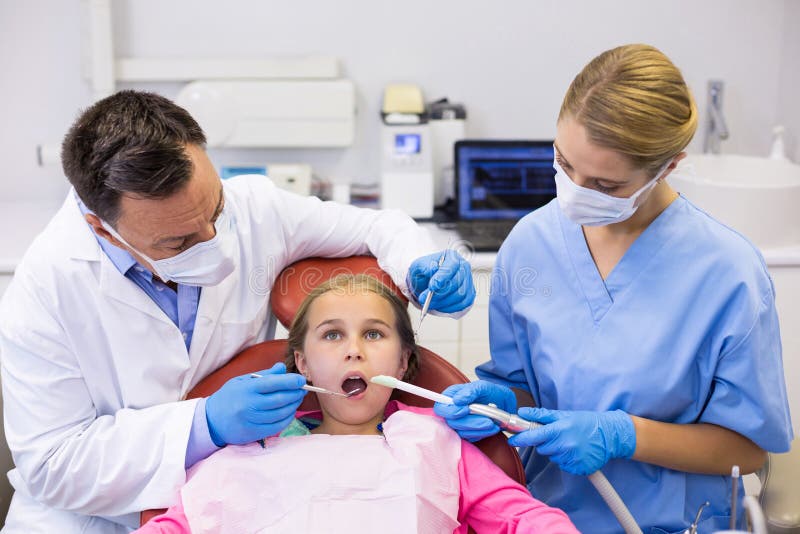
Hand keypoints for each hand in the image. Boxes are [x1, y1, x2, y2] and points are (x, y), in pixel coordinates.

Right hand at [205, 363, 306, 445]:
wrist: (210, 420)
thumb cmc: (229, 397)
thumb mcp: (242, 381)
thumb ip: (263, 375)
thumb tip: (282, 367)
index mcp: (246, 389)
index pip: (273, 383)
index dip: (290, 381)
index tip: (301, 380)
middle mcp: (249, 405)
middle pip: (279, 399)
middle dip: (295, 393)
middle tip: (302, 389)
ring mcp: (251, 420)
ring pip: (280, 414)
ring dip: (293, 406)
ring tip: (297, 399)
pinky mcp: (253, 433)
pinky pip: (276, 427)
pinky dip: (286, 419)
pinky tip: (289, 412)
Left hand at [408, 249, 474, 313]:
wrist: (426, 282)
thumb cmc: (423, 272)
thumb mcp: (418, 266)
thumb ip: (425, 267)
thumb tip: (433, 269)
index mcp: (452, 256)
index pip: (451, 266)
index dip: (442, 278)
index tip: (431, 287)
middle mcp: (463, 267)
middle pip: (457, 283)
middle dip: (440, 294)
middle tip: (424, 299)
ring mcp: (468, 281)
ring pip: (460, 295)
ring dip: (442, 302)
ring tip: (429, 303)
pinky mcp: (469, 294)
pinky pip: (463, 304)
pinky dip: (449, 308)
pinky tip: (439, 306)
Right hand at [433, 381, 516, 441]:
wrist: (504, 404)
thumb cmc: (490, 392)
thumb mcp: (482, 386)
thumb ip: (469, 391)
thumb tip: (457, 400)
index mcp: (451, 397)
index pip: (440, 408)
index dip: (450, 411)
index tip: (466, 410)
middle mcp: (452, 411)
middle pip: (451, 422)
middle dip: (470, 422)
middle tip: (487, 420)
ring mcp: (459, 424)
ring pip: (461, 432)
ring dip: (479, 429)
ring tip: (493, 423)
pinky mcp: (467, 433)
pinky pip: (471, 437)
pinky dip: (483, 433)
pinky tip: (492, 427)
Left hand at [508, 407, 636, 474]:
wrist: (610, 435)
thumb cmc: (585, 422)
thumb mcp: (563, 415)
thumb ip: (540, 415)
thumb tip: (521, 412)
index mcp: (559, 430)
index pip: (533, 436)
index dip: (520, 439)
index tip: (512, 441)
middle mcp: (565, 445)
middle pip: (542, 449)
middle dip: (546, 443)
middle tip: (558, 435)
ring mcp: (572, 459)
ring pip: (553, 458)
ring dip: (557, 451)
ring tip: (570, 442)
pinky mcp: (578, 468)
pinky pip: (564, 466)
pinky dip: (566, 460)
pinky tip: (576, 451)